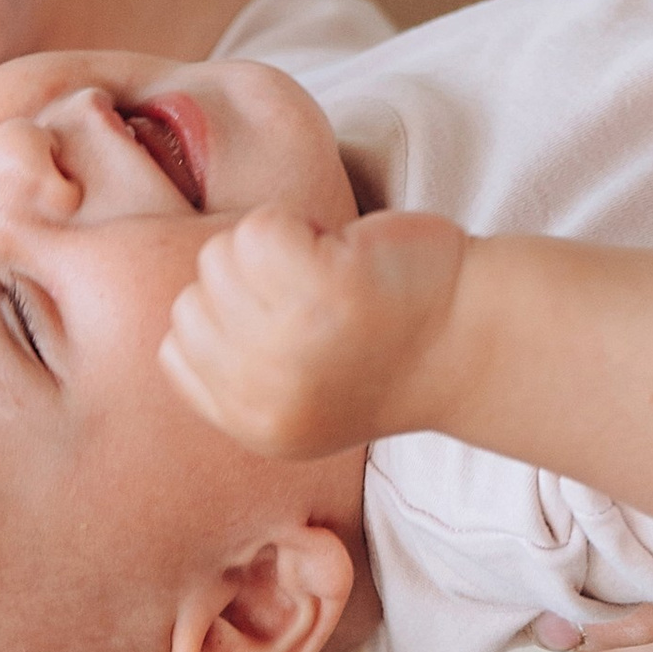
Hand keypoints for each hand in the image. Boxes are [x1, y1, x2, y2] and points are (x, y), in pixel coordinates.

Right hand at [161, 207, 469, 460]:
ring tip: (331, 278)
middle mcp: (267, 396)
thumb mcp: (298, 394)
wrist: (476, 338)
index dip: (223, 320)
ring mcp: (293, 341)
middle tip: (316, 300)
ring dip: (274, 250)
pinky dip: (298, 224)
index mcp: (256, 428)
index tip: (284, 324)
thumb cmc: (384, 349)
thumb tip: (176, 325)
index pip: (176, 352)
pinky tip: (342, 253)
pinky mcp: (325, 286)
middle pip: (192, 299)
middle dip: (246, 283)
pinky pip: (258, 228)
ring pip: (219, 258)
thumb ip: (235, 374)